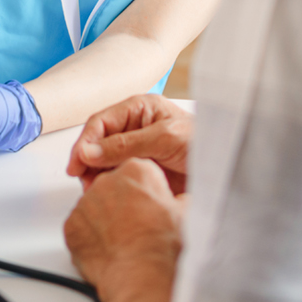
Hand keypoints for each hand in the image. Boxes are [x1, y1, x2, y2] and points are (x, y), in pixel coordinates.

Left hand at [64, 158, 182, 292]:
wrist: (141, 274)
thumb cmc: (162, 246)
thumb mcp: (188, 214)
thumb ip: (182, 199)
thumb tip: (184, 201)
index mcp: (137, 171)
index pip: (138, 173)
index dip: (146, 192)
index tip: (150, 207)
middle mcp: (108, 180)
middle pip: (114, 187)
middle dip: (122, 203)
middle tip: (137, 226)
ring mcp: (86, 202)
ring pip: (95, 207)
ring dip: (104, 220)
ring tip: (123, 242)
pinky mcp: (72, 224)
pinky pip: (80, 227)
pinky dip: (90, 237)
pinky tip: (107, 249)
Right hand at [67, 94, 192, 193]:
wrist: (224, 169)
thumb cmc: (202, 144)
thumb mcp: (164, 139)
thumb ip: (125, 145)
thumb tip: (88, 152)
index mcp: (139, 108)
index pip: (100, 122)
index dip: (84, 143)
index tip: (76, 165)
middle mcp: (133, 126)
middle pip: (97, 141)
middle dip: (87, 161)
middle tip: (85, 183)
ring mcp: (135, 149)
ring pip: (103, 160)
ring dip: (96, 175)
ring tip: (96, 191)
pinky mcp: (139, 169)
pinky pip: (115, 175)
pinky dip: (108, 184)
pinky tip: (108, 193)